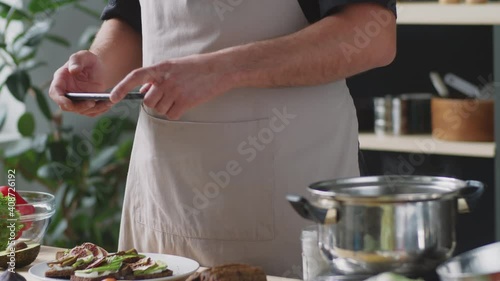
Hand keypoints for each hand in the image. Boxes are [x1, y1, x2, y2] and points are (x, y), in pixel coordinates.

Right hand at [49, 51, 111, 116]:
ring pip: (81, 111)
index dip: (60, 100)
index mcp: (61, 80)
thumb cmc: (89, 61)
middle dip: (79, 107)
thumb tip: (73, 70)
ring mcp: (75, 101)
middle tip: (92, 102)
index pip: (55, 93)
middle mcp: (66, 92)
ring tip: (107, 102)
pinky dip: (100, 109)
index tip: (68, 104)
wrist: (99, 69)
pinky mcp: (86, 105)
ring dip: (94, 108)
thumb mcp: (84, 56)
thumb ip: (77, 61)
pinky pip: (92, 112)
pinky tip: (109, 103)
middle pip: (67, 106)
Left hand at [110, 54, 234, 119]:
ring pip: (160, 109)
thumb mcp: (174, 66)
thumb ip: (157, 77)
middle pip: (148, 101)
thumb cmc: (196, 67)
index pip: (135, 76)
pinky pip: (171, 115)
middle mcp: (165, 80)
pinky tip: (187, 102)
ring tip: (182, 95)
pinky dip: (177, 112)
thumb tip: (143, 91)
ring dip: (168, 107)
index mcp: (161, 68)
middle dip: (155, 102)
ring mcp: (175, 91)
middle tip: (169, 96)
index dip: (121, 87)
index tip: (112, 98)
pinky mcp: (185, 102)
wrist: (220, 69)